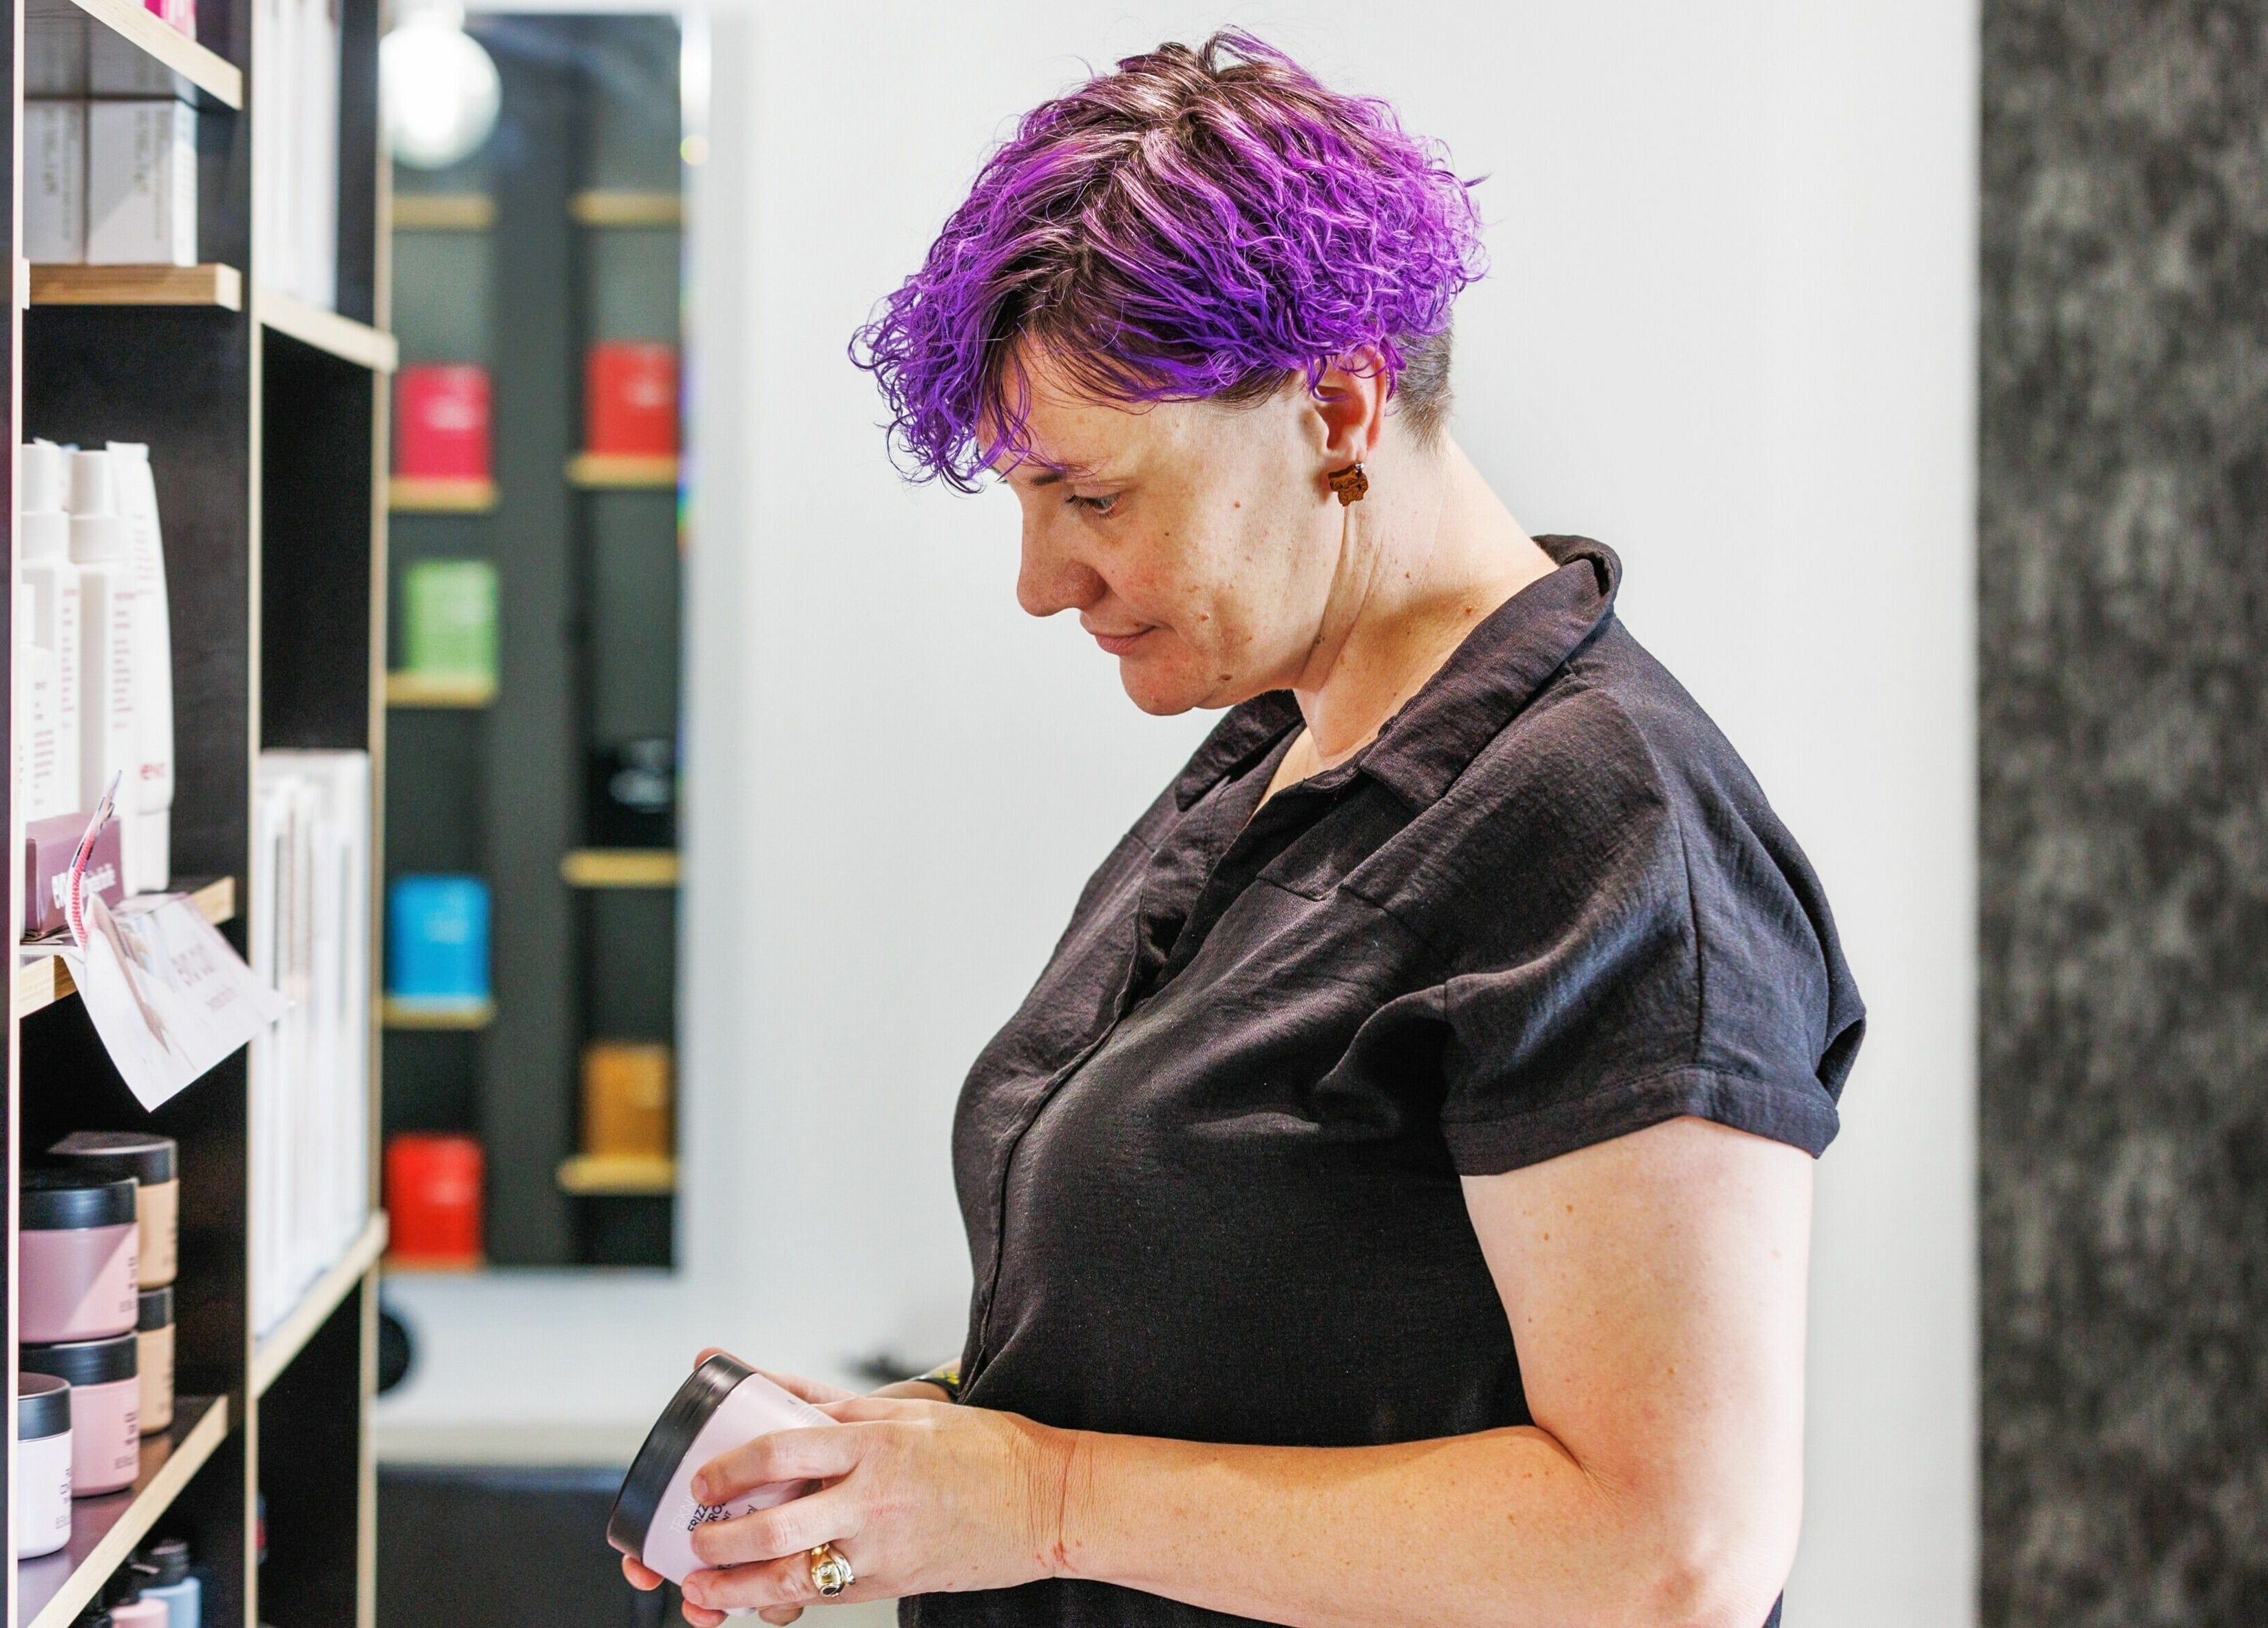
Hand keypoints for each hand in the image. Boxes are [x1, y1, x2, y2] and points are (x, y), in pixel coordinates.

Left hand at [672, 1392, 1076, 1619]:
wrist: (1047, 1501)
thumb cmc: (982, 1449)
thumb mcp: (904, 1411)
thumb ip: (824, 1400)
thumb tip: (756, 1378)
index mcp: (875, 1441)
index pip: (780, 1450)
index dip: (728, 1468)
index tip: (702, 1478)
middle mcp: (875, 1497)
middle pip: (776, 1526)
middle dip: (721, 1541)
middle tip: (694, 1538)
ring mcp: (885, 1547)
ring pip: (793, 1575)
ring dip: (739, 1587)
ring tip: (705, 1586)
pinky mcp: (895, 1584)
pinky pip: (827, 1595)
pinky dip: (787, 1597)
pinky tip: (762, 1597)